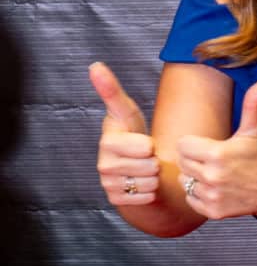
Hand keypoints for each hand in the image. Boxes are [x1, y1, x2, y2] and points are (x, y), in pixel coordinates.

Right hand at [90, 61, 160, 206]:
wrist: (135, 166)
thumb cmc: (132, 133)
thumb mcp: (126, 112)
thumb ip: (112, 90)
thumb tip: (94, 65)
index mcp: (107, 142)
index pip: (144, 147)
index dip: (151, 145)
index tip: (144, 142)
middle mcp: (103, 164)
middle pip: (149, 166)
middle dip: (154, 162)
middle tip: (146, 158)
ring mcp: (108, 184)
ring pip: (149, 183)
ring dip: (154, 177)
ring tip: (145, 169)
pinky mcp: (115, 200)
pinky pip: (146, 198)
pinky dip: (151, 192)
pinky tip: (143, 183)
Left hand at [177, 81, 256, 222]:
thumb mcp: (256, 130)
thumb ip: (254, 104)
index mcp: (217, 153)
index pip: (183, 145)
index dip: (195, 143)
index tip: (210, 146)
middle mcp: (212, 176)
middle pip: (182, 162)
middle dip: (195, 159)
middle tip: (214, 160)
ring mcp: (212, 196)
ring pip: (185, 181)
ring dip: (195, 177)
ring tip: (216, 174)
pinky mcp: (213, 211)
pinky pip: (191, 199)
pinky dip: (199, 195)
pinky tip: (217, 189)